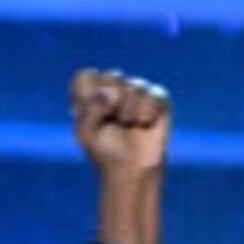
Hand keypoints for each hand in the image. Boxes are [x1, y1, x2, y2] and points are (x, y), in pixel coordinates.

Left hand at [71, 66, 169, 182]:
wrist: (131, 167)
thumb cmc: (104, 149)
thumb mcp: (86, 132)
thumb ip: (90, 108)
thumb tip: (112, 92)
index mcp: (90, 93)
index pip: (85, 75)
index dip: (88, 94)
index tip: (91, 114)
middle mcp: (114, 87)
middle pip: (111, 76)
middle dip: (109, 105)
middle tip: (112, 121)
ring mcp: (137, 90)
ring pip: (133, 87)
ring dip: (128, 113)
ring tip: (128, 125)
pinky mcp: (158, 97)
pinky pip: (153, 96)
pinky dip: (146, 115)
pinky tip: (144, 124)